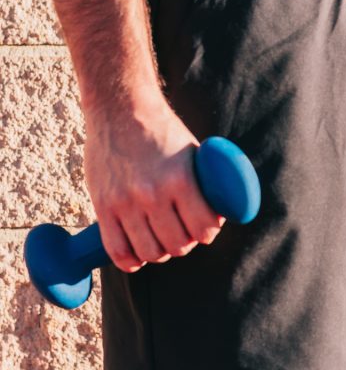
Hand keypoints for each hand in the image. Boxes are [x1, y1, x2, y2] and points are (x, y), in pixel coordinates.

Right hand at [83, 97, 222, 271]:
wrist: (120, 108)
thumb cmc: (162, 129)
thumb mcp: (191, 151)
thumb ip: (202, 181)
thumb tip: (219, 209)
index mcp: (180, 180)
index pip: (203, 228)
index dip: (208, 232)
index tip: (206, 229)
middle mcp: (153, 194)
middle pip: (177, 245)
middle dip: (185, 244)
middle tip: (184, 235)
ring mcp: (125, 202)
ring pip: (149, 252)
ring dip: (160, 253)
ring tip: (162, 243)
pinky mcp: (103, 206)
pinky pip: (117, 250)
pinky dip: (130, 261)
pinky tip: (138, 257)